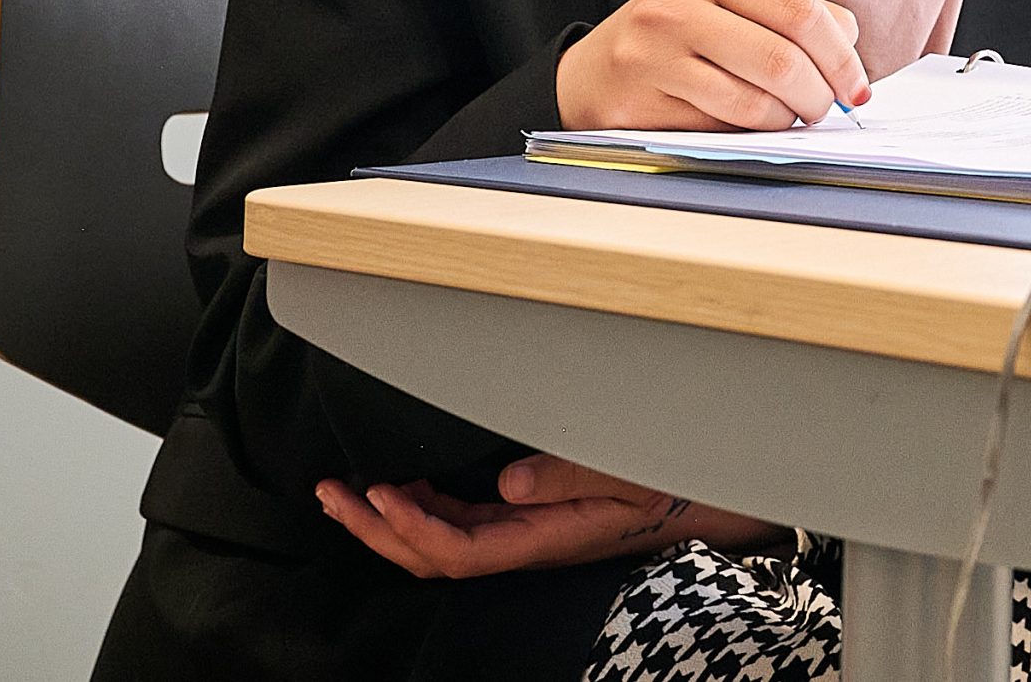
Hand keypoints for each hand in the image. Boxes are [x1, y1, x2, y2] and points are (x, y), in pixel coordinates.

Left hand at [315, 453, 784, 579]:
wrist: (702, 505)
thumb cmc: (670, 486)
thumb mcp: (630, 474)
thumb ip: (571, 476)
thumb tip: (506, 483)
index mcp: (543, 540)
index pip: (460, 551)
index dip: (412, 529)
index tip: (378, 492)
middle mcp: (523, 544)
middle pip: (431, 556)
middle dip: (374, 529)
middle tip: (328, 492)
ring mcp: (522, 536)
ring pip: (437, 543)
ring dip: (387, 521)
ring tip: (344, 491)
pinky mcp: (527, 521)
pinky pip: (460, 525)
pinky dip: (421, 509)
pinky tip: (401, 488)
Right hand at [556, 0, 868, 131]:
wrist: (589, 74)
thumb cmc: (673, 38)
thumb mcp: (723, 4)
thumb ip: (786, 14)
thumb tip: (848, 44)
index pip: (799, 11)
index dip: (841, 54)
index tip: (855, 82)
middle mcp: (675, 8)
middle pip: (782, 60)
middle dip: (820, 94)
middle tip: (826, 107)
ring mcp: (652, 57)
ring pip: (755, 103)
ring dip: (786, 119)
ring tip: (787, 114)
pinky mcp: (639, 105)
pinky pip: (721, 130)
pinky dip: (750, 134)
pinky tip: (748, 125)